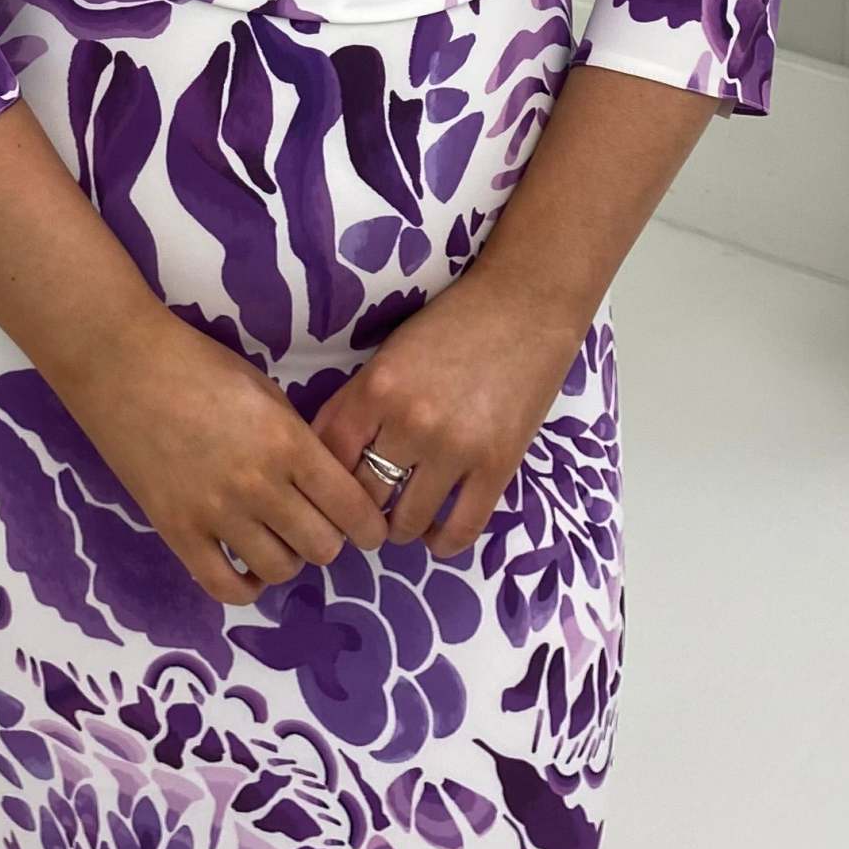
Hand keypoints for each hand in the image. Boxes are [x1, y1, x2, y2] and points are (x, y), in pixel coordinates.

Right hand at [56, 308, 391, 604]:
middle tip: (318, 527)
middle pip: (322, 547)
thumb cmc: (199, 365)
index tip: (371, 533)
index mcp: (288, 443)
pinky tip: (248, 568)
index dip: (370, 528)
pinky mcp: (178, 532)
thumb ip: (298, 441)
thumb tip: (323, 487)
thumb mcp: (266, 392)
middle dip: (330, 541)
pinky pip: (225, 587)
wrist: (123, 365)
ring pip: (280, 569)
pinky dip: (246, 586)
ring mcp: (216, 514)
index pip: (351, 508)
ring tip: (278, 539)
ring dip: (288, 558)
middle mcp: (259, 485)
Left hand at [308, 265, 589, 557]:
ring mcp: (455, 449)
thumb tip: (327, 458)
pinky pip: (460, 529)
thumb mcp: (389, 355)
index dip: (323, 483)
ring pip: (406, 522)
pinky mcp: (497, 467)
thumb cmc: (451, 324)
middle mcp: (409, 423)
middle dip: (360, 510)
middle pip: (363, 496)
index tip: (329, 493)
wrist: (524, 306)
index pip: (328, 460)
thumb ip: (358, 403)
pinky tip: (437, 535)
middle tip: (365, 515)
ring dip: (399, 528)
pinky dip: (442, 542)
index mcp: (375, 389)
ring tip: (402, 520)